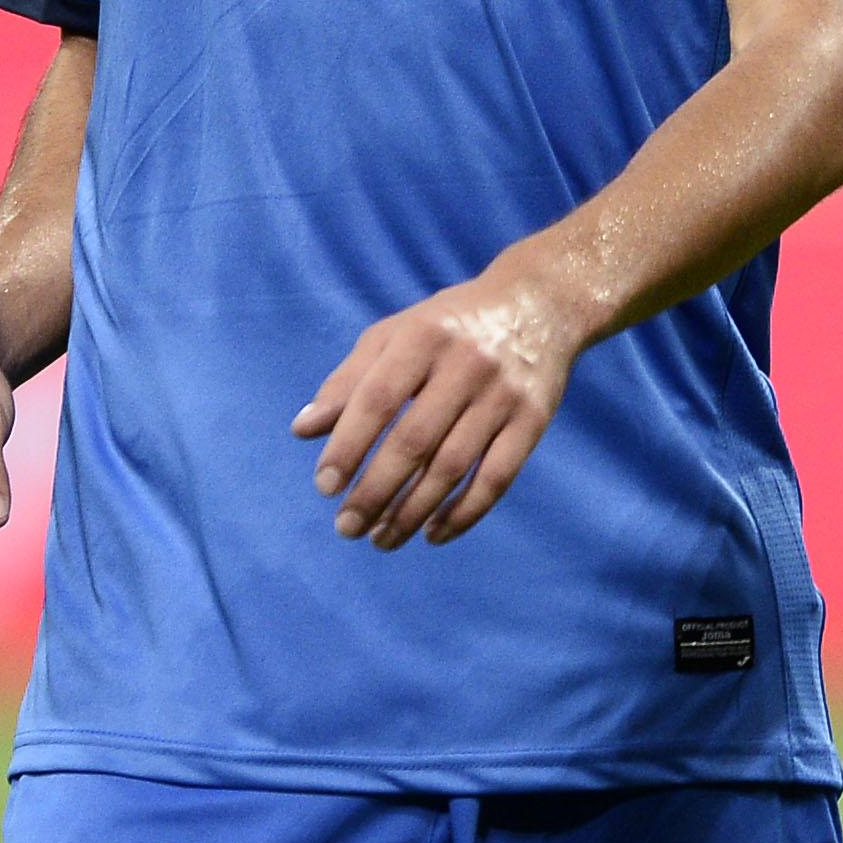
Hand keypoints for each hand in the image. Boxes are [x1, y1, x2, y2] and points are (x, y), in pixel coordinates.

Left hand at [291, 254, 589, 548]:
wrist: (539, 304)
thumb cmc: (449, 325)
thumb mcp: (396, 334)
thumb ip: (349, 380)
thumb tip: (303, 429)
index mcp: (423, 337)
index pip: (378, 399)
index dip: (348, 445)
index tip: (324, 486)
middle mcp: (466, 364)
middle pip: (414, 441)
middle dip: (375, 491)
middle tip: (347, 527)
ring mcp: (503, 394)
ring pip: (452, 467)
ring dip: (412, 511)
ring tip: (381, 539)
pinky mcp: (534, 421)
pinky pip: (497, 478)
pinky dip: (464, 514)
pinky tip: (433, 533)